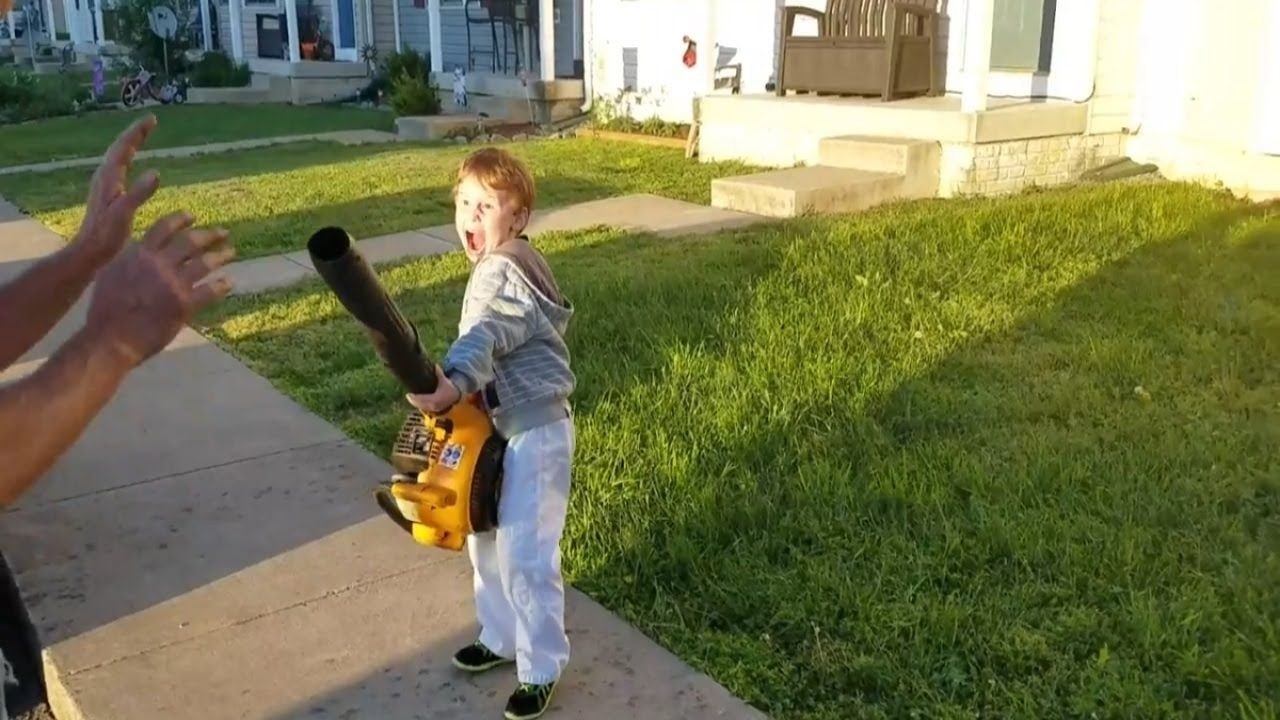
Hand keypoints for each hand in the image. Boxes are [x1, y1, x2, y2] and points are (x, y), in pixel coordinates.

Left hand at [74, 114, 160, 265]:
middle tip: (150, 123)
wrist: (89, 252)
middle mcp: (105, 177)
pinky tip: (135, 166)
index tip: (152, 119)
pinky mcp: (108, 194)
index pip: (123, 147)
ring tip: (143, 137)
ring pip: (118, 157)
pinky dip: (129, 159)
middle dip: (135, 134)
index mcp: (108, 178)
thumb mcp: (124, 214)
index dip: (137, 132)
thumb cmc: (106, 236)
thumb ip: (139, 193)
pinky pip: (120, 168)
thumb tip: (156, 172)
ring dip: (131, 145)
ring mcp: (105, 185)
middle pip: (120, 148)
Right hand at [85, 211, 234, 368]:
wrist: (110, 338)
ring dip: (220, 256)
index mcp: (139, 253)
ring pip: (204, 263)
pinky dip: (222, 285)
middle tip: (223, 233)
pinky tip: (229, 282)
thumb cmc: (105, 309)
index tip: (193, 217)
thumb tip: (137, 250)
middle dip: (209, 235)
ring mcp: (173, 283)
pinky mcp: (184, 304)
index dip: (180, 220)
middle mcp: (158, 263)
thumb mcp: (110, 273)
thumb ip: (128, 259)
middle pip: (190, 242)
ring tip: (230, 252)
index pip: (163, 228)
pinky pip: (210, 290)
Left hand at [406, 366, 461, 413]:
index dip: (414, 398)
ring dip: (415, 403)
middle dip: (413, 400)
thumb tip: (435, 365)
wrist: (455, 396)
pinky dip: (419, 405)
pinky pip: (424, 408)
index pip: (423, 399)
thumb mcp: (444, 380)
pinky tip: (414, 402)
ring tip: (410, 398)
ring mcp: (434, 408)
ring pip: (421, 407)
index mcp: (436, 398)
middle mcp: (434, 405)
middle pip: (420, 404)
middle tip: (408, 395)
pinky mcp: (434, 410)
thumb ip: (439, 373)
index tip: (408, 394)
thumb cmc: (448, 387)